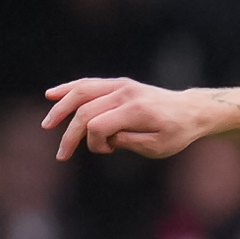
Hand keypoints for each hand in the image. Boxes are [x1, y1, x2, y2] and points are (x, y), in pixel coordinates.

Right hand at [43, 78, 212, 160]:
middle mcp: (125, 94)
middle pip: (85, 111)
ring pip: (81, 92)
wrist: (192, 110)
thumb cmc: (177, 133)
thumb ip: (129, 142)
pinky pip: (88, 84)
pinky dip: (69, 89)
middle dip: (71, 134)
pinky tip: (52, 95)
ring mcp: (120, 86)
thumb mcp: (159, 147)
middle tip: (62, 155)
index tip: (106, 152)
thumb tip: (103, 139)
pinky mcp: (118, 84)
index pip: (99, 125)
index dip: (94, 142)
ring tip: (47, 124)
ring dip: (61, 108)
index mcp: (136, 110)